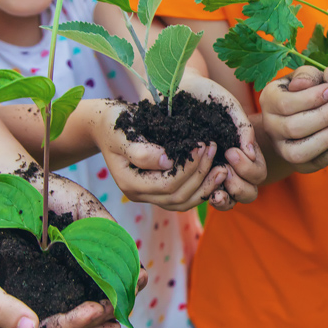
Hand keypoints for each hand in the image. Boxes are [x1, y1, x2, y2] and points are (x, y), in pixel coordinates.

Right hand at [0, 215, 120, 327]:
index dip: (72, 324)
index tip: (98, 310)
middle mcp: (7, 324)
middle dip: (89, 321)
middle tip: (119, 310)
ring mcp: (14, 308)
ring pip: (57, 317)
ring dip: (87, 316)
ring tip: (117, 313)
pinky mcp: (19, 290)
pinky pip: (52, 300)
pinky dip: (74, 300)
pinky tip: (94, 298)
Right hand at [90, 99, 238, 211]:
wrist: (105, 126)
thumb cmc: (113, 124)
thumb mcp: (122, 133)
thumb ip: (141, 150)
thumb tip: (167, 162)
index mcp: (130, 183)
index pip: (167, 185)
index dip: (188, 168)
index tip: (202, 145)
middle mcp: (140, 194)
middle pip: (178, 197)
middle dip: (201, 176)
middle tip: (215, 152)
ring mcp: (150, 195)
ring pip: (183, 202)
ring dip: (205, 187)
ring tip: (222, 168)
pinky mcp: (160, 189)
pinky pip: (183, 197)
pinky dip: (201, 188)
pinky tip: (214, 174)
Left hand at [179, 71, 267, 207]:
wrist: (176, 87)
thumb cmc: (206, 95)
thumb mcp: (228, 106)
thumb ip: (243, 127)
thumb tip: (251, 154)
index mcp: (242, 151)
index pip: (257, 175)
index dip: (249, 171)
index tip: (231, 154)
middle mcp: (229, 165)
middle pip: (248, 194)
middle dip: (240, 187)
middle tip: (225, 171)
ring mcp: (210, 173)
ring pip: (227, 201)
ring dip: (225, 198)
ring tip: (214, 189)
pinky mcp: (189, 175)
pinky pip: (200, 197)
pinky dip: (202, 196)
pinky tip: (196, 188)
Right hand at [259, 65, 327, 172]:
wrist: (304, 112)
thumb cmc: (308, 89)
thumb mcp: (306, 76)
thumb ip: (306, 75)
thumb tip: (304, 84)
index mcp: (269, 100)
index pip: (286, 103)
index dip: (312, 98)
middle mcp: (270, 126)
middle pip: (293, 128)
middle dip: (324, 116)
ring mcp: (281, 148)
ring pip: (299, 152)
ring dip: (327, 137)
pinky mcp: (297, 164)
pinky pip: (313, 165)